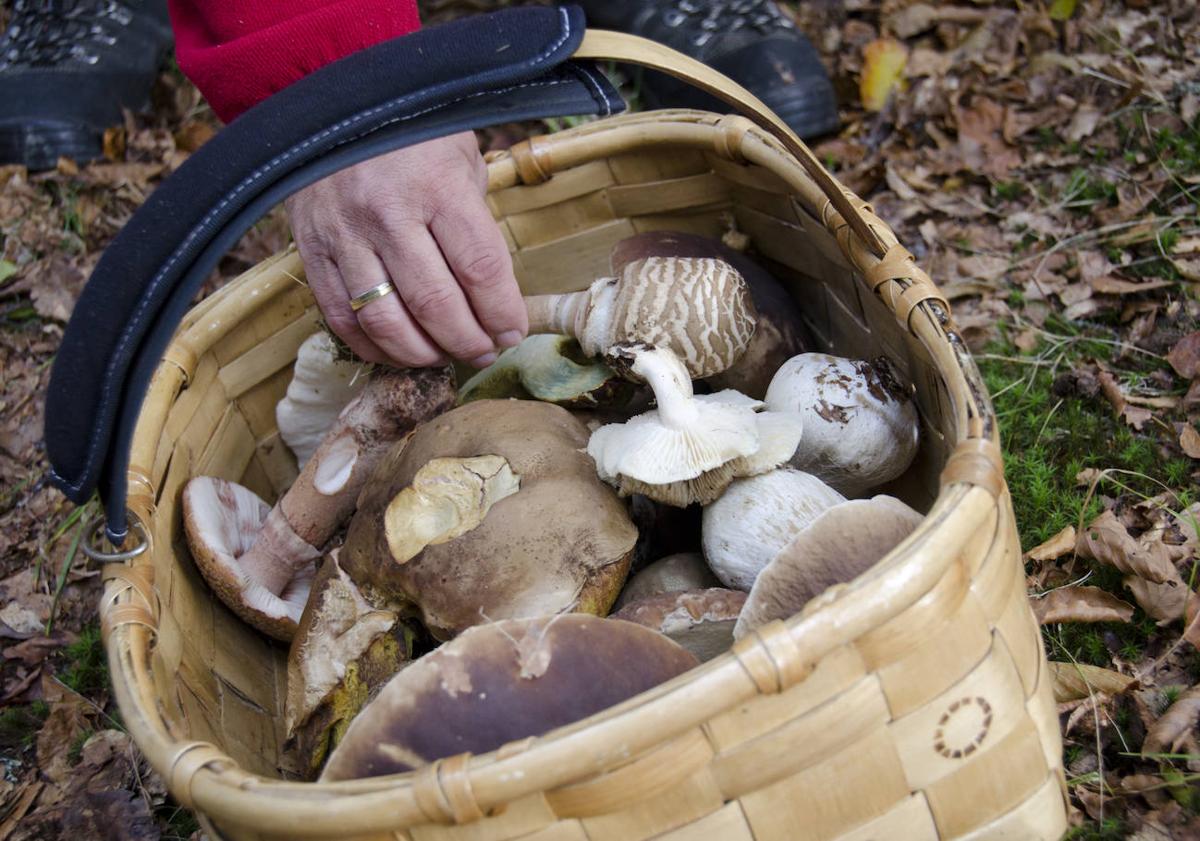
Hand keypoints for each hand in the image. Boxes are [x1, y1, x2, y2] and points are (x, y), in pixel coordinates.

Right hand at [285, 132, 526, 367]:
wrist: (331, 108)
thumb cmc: (410, 134)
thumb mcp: (459, 157)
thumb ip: (474, 219)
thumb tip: (494, 291)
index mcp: (436, 185)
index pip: (479, 268)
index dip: (501, 313)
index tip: (512, 332)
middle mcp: (388, 214)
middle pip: (435, 304)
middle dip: (468, 341)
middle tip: (484, 351)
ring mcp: (344, 237)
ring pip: (386, 322)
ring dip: (423, 354)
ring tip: (445, 355)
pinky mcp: (312, 253)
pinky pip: (342, 319)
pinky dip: (375, 347)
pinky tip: (400, 351)